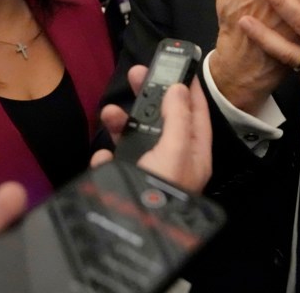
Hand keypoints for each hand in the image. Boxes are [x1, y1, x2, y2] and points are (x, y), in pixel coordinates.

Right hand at [97, 65, 211, 192]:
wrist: (131, 232)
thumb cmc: (160, 193)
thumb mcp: (175, 151)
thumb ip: (177, 118)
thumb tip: (179, 88)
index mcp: (193, 154)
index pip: (197, 115)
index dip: (191, 90)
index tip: (183, 67)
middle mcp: (173, 161)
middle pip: (164, 120)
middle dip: (151, 97)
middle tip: (137, 74)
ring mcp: (148, 172)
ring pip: (137, 138)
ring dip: (123, 122)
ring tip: (109, 113)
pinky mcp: (124, 183)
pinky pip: (115, 163)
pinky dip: (107, 156)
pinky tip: (103, 156)